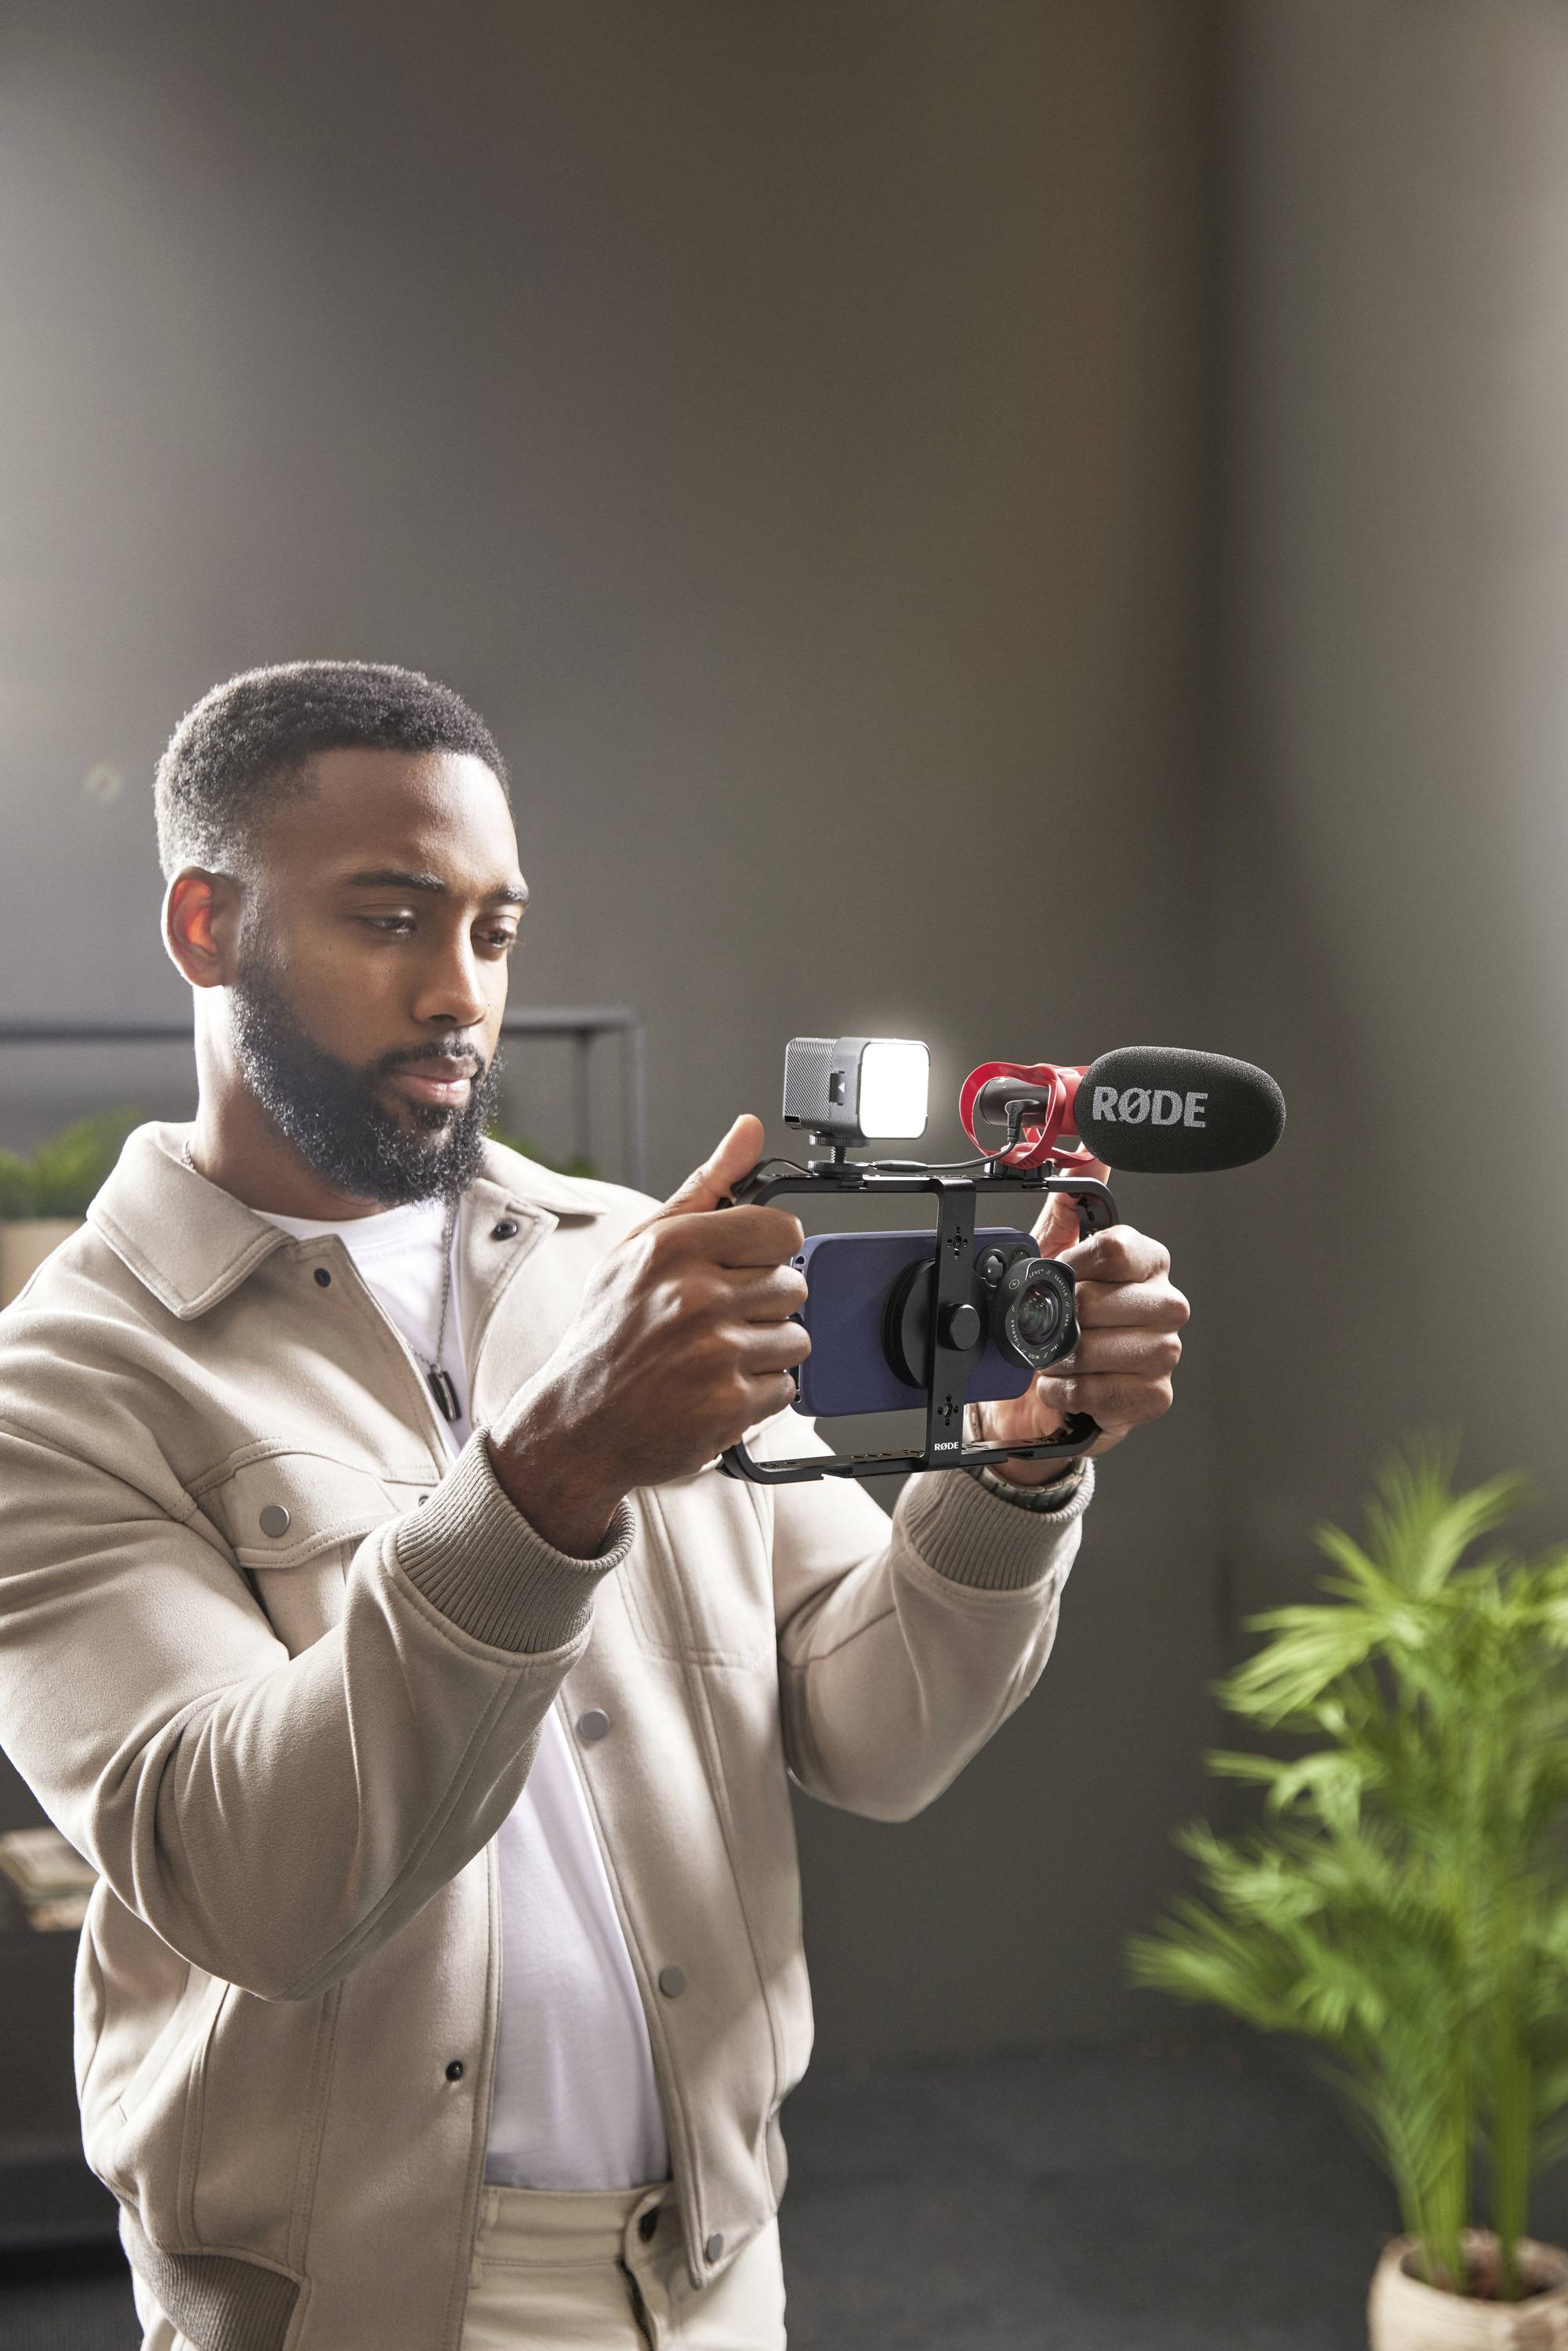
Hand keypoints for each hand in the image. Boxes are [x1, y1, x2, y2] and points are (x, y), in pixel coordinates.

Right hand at [487, 1115, 808, 1552]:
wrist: (576, 1425)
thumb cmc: (608, 1334)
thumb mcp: (640, 1248)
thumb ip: (705, 1187)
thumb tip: (748, 1131)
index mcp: (674, 1248)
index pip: (782, 1230)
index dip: (769, 1252)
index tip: (744, 1268)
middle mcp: (695, 1296)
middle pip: (792, 1285)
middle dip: (762, 1306)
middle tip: (714, 1323)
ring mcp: (714, 1352)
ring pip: (795, 1338)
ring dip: (763, 1352)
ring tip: (712, 1358)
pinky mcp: (729, 1403)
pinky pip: (786, 1387)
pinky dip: (757, 1394)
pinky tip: (713, 1389)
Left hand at [972, 1163, 1188, 1483]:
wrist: (1041, 1386)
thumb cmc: (1055, 1316)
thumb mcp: (1053, 1254)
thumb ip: (1069, 1206)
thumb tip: (1086, 1157)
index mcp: (1146, 1261)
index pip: (1118, 1249)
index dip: (1074, 1264)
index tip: (1053, 1274)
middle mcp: (1164, 1303)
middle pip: (1110, 1302)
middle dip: (1066, 1317)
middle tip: (1049, 1323)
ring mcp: (1165, 1351)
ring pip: (1111, 1350)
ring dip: (1065, 1357)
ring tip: (1051, 1356)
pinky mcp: (1155, 1395)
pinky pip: (1110, 1393)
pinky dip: (1073, 1392)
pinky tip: (1063, 1386)